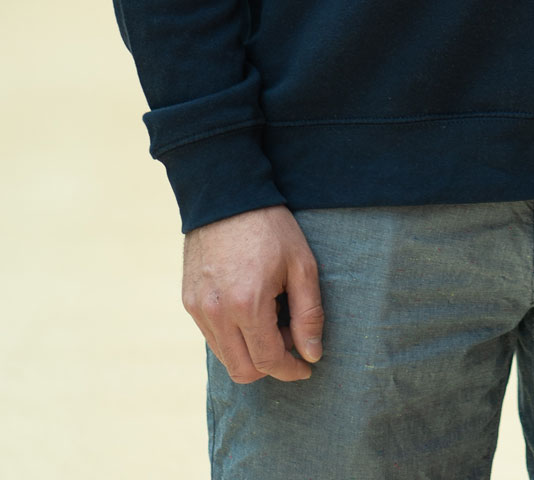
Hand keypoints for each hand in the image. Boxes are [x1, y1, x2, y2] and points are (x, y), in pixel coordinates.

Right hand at [182, 205, 322, 383]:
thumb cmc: (271, 227)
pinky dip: (233, 338)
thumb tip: (312, 354)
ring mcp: (198, 310)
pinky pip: (212, 337)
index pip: (268, 361)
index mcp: (247, 305)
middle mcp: (216, 314)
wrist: (228, 196)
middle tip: (290, 342)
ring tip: (272, 322)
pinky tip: (251, 312)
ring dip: (251, 353)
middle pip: (243, 370)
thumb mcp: (302, 264)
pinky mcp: (189, 302)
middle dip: (271, 366)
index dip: (291, 369)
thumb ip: (308, 314)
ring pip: (226, 357)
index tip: (307, 366)